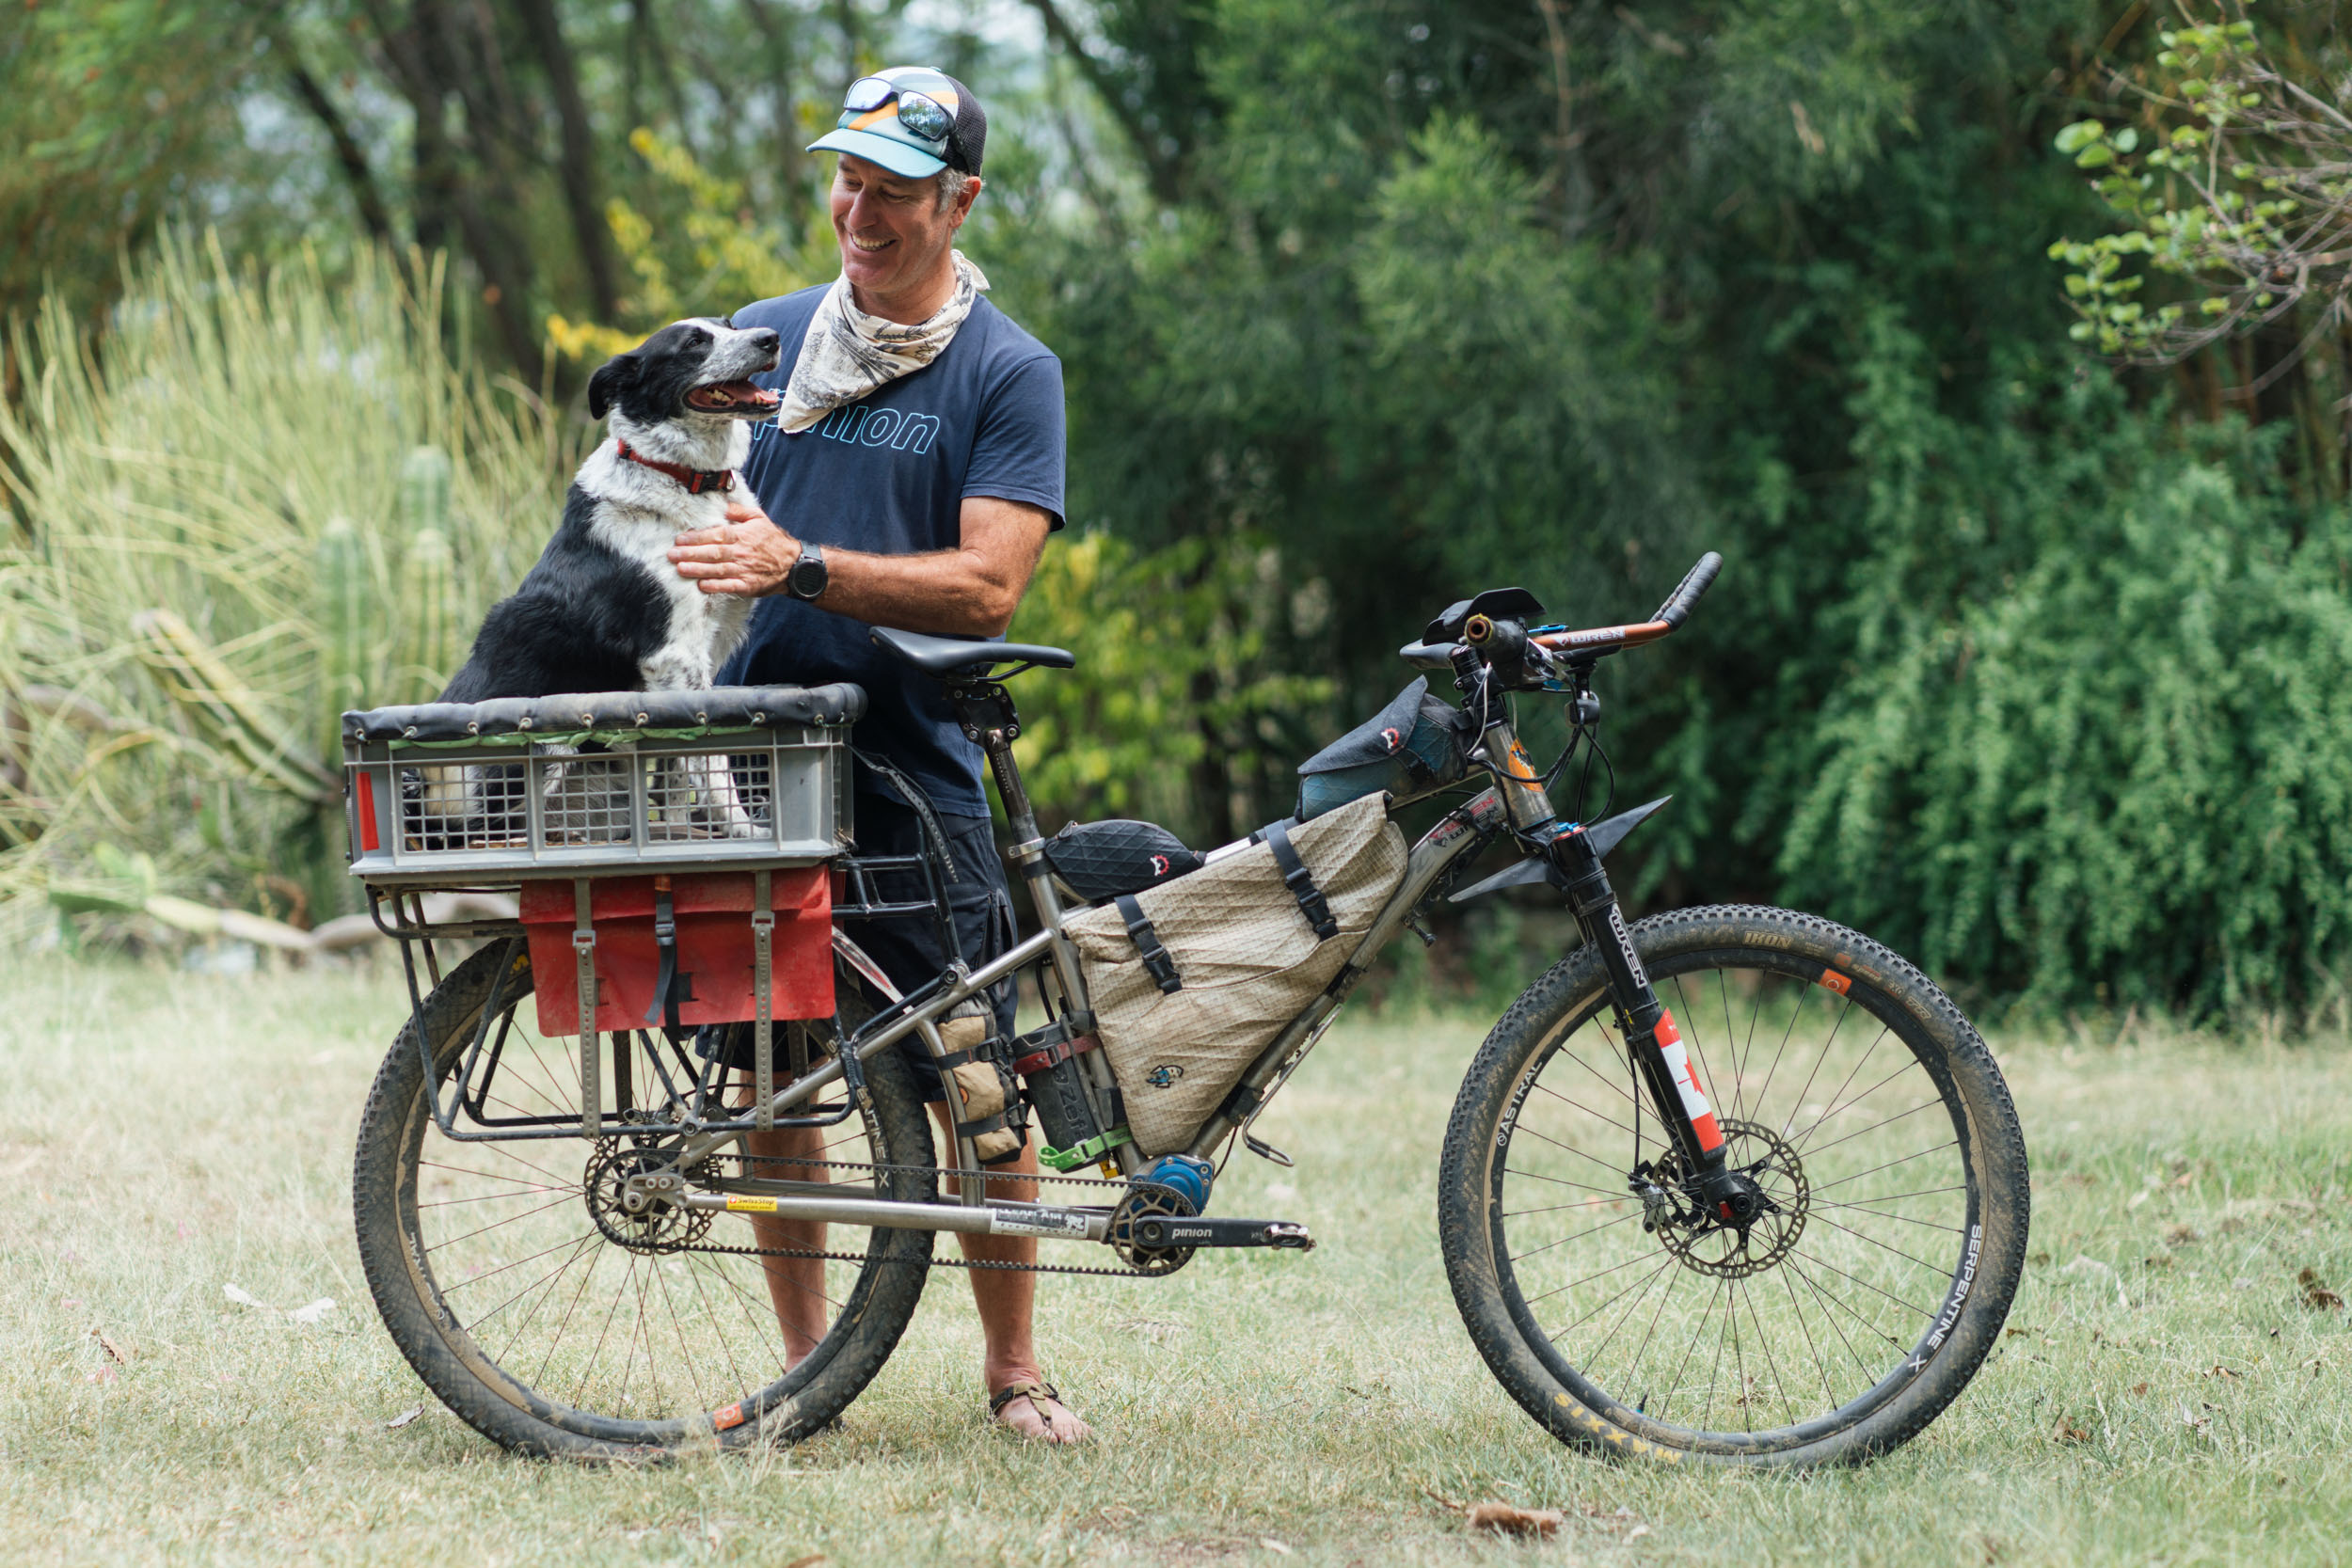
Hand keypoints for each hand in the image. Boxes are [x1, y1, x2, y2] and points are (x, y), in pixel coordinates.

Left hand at [669, 501, 799, 596]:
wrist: (793, 565)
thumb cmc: (774, 541)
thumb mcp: (760, 518)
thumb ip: (739, 512)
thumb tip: (722, 507)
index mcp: (742, 535)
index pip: (716, 535)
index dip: (696, 537)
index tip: (680, 539)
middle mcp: (742, 552)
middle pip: (712, 553)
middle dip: (690, 553)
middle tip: (672, 554)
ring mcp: (745, 570)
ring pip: (717, 569)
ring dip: (697, 569)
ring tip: (680, 568)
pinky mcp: (748, 585)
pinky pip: (729, 586)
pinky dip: (715, 586)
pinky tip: (701, 585)